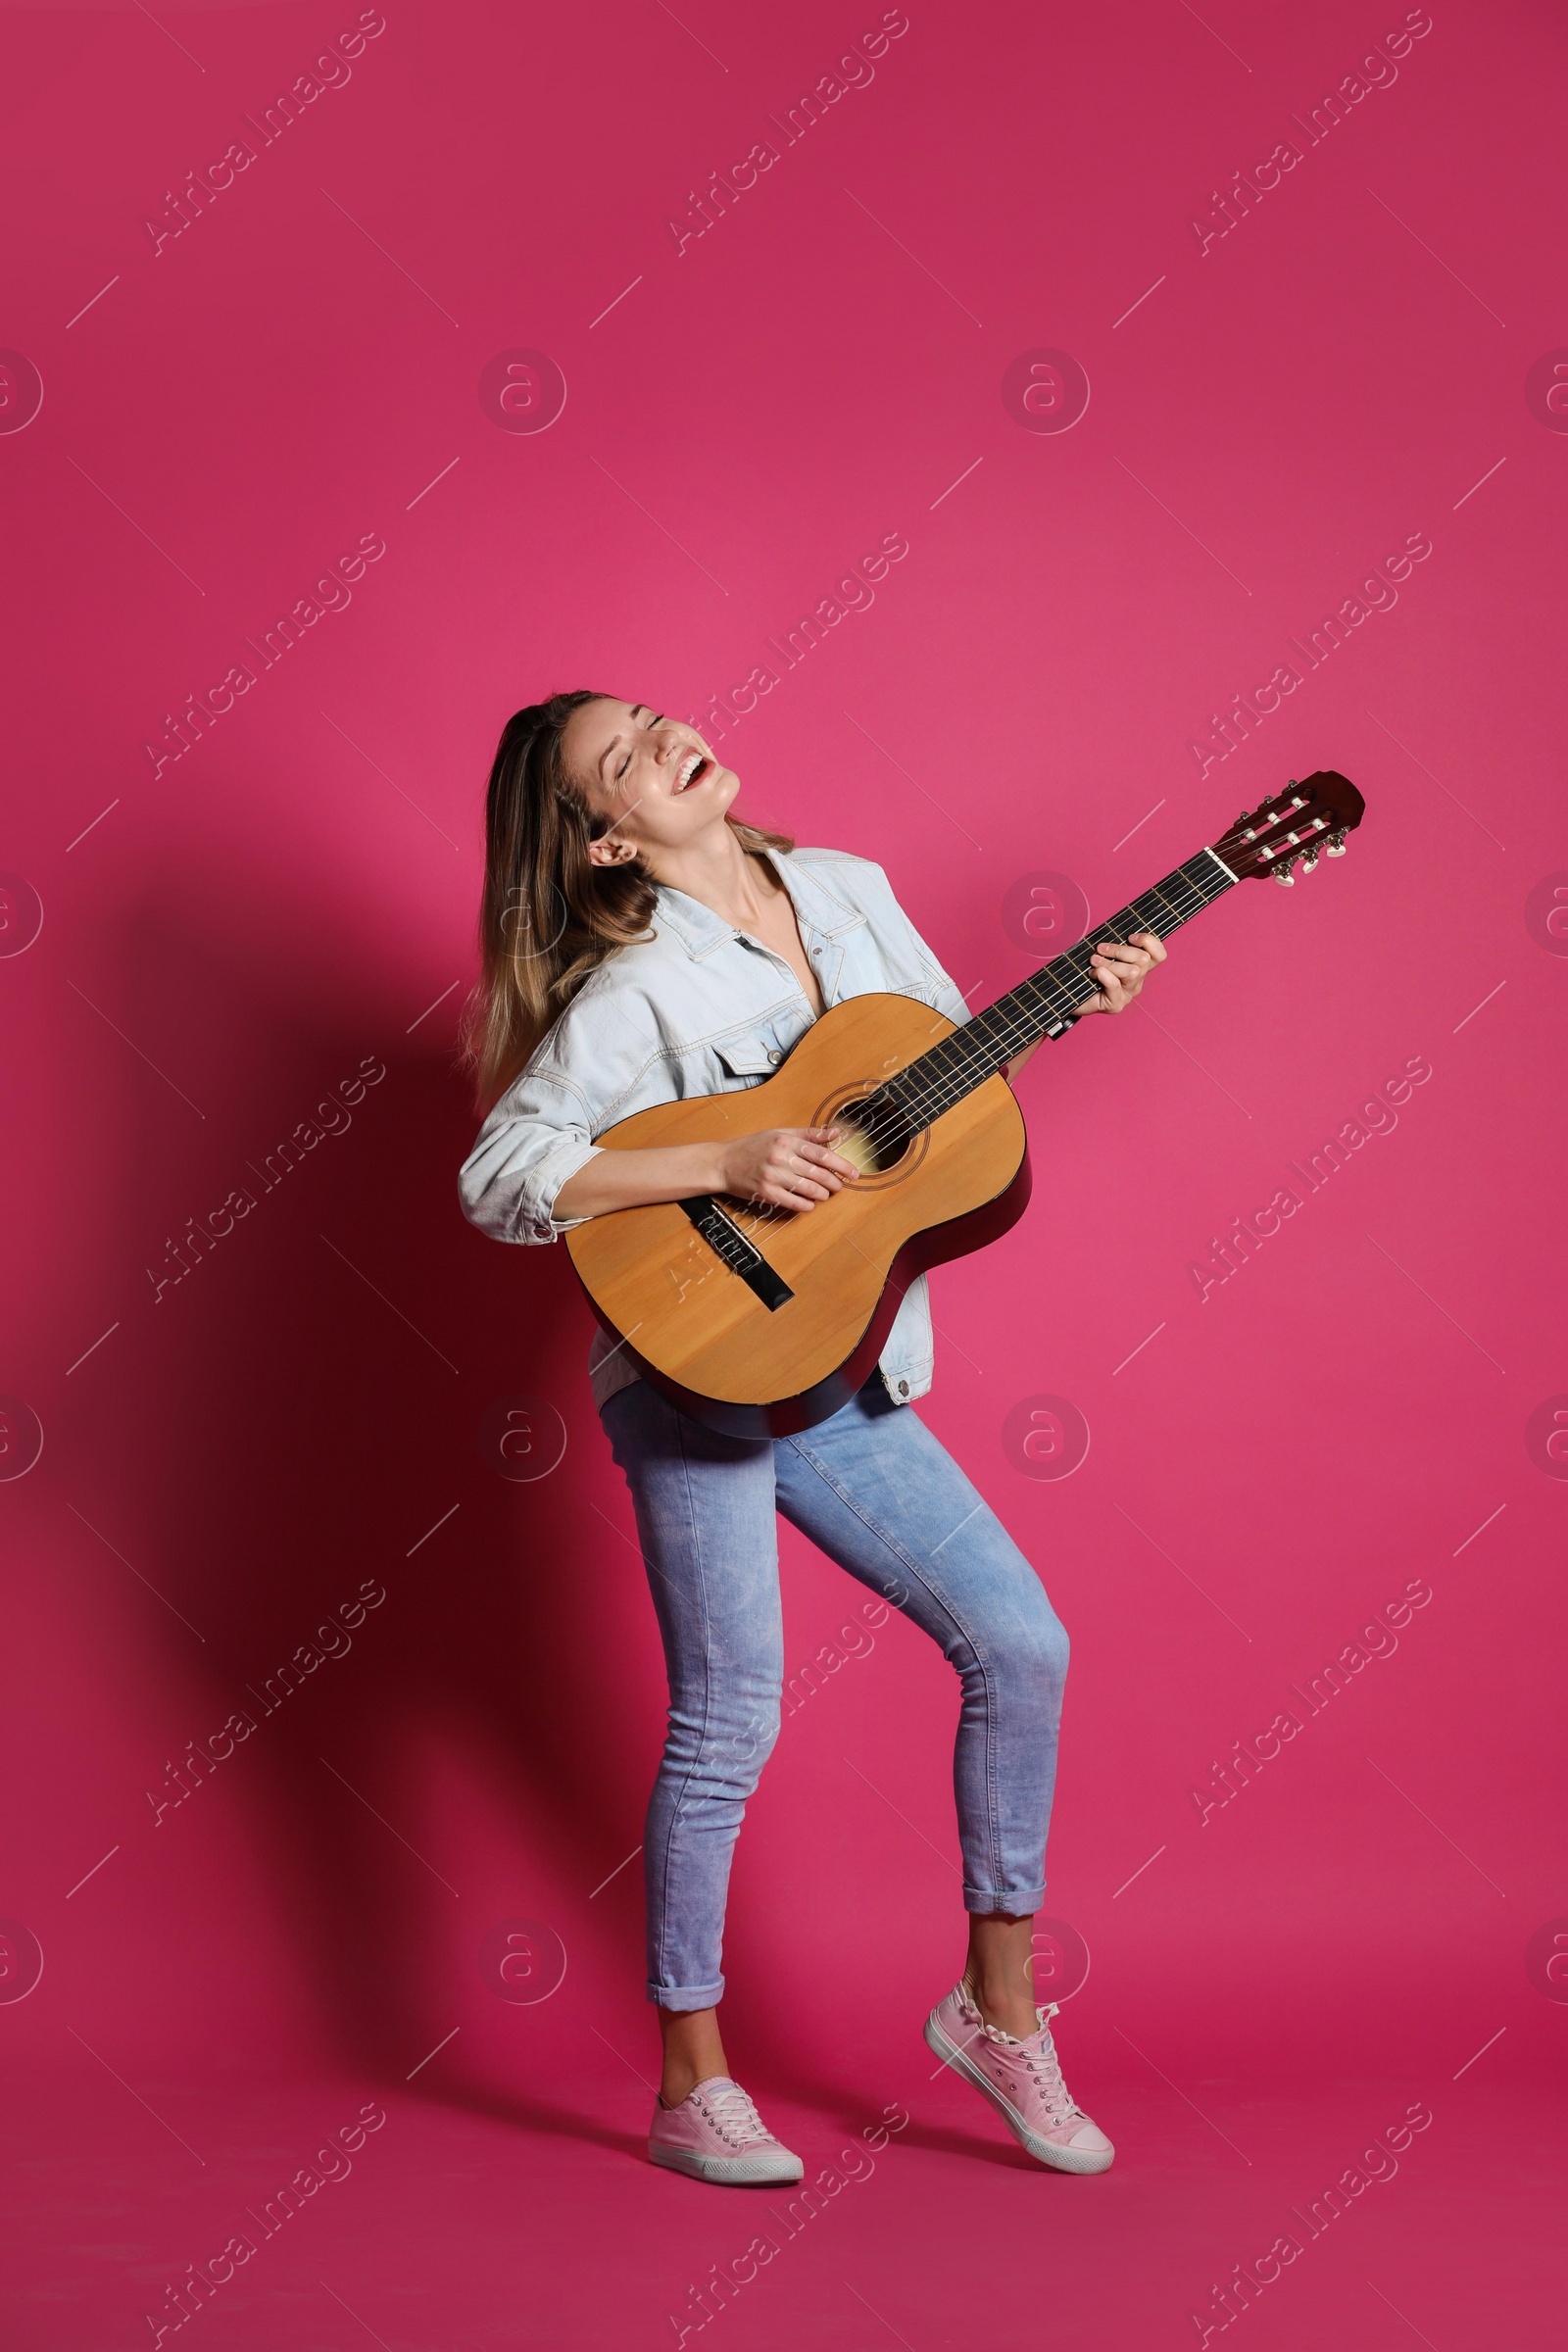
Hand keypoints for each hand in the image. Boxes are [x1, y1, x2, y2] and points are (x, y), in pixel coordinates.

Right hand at [717, 1126, 860, 1211]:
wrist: (723, 1164)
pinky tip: (810, 1203)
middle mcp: (781, 1157)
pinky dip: (807, 1205)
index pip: (821, 1153)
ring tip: (825, 1193)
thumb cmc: (752, 1147)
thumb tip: (835, 1132)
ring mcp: (773, 1177)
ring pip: (810, 1189)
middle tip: (840, 1186)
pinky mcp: (767, 1193)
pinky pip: (795, 1203)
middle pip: (819, 1173)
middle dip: (835, 1182)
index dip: (841, 1164)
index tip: (853, 1172)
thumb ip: (808, 1134)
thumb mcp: (779, 1133)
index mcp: (786, 1140)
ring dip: (823, 1194)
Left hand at [1078, 928, 1166, 1013]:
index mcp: (1139, 967)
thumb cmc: (1090, 971)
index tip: (1130, 937)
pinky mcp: (1116, 1004)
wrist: (1073, 996)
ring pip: (1132, 972)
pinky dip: (1103, 975)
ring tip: (1093, 962)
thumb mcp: (1105, 953)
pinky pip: (1115, 985)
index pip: (1159, 955)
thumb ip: (1115, 944)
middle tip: (1100, 949)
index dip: (1150, 942)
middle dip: (1120, 950)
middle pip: (1144, 959)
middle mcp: (1138, 981)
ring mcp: (1128, 994)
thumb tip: (1116, 929)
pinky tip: (1093, 973)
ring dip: (1109, 963)